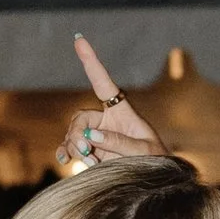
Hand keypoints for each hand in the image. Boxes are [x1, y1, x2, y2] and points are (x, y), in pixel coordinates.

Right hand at [54, 34, 168, 170]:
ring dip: (75, 147)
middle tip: (86, 150)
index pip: (103, 83)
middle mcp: (106, 121)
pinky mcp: (91, 152)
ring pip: (73, 134)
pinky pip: (70, 148)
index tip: (79, 39)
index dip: (91, 62)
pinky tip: (64, 159)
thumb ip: (120, 142)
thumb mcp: (144, 150)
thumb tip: (92, 136)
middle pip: (80, 118)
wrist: (155, 179)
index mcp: (121, 111)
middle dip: (78, 132)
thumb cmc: (155, 160)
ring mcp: (97, 137)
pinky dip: (65, 153)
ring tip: (88, 161)